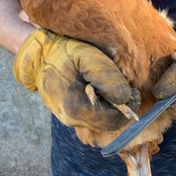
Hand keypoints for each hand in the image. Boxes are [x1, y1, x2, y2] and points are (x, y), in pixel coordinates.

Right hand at [13, 29, 139, 130]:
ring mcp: (68, 118)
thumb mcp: (88, 57)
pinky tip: (102, 90)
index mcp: (75, 107)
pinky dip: (103, 106)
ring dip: (113, 107)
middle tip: (130, 91)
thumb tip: (125, 98)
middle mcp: (71, 118)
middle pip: (108, 123)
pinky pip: (93, 115)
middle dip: (122, 108)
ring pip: (101, 120)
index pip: (112, 120)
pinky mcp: (69, 114)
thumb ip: (107, 78)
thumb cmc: (65, 53)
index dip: (129, 108)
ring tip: (114, 87)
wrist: (40, 55)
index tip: (135, 92)